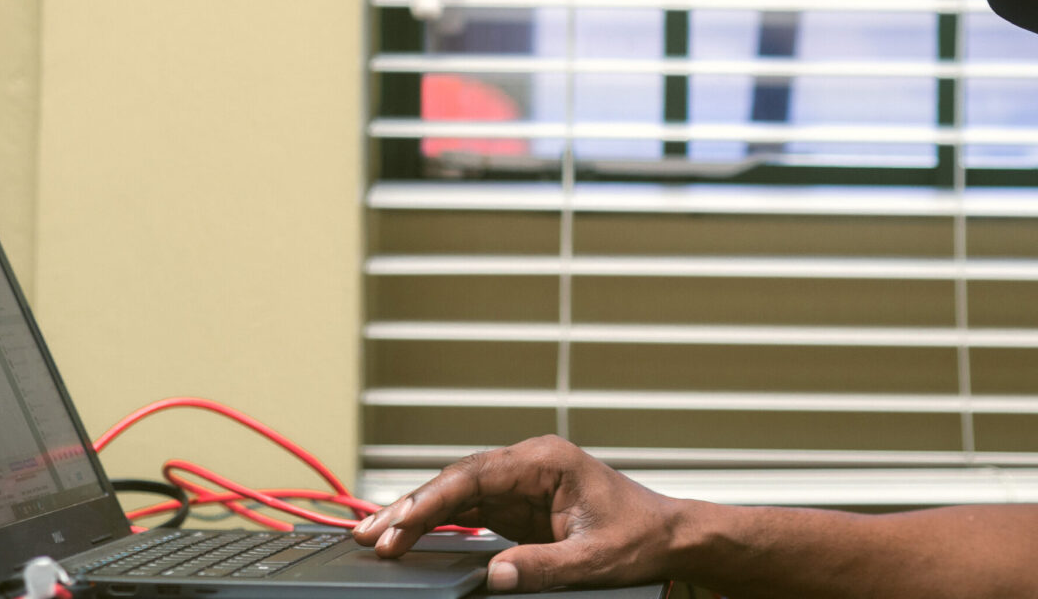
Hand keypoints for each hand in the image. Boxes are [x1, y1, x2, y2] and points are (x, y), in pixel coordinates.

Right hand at [352, 435, 684, 592]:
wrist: (668, 535)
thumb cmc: (639, 537)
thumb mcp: (592, 560)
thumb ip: (541, 566)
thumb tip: (493, 576)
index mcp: (546, 461)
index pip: (474, 474)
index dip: (431, 501)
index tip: (399, 525)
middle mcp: (529, 464)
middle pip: (457, 479)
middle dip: (411, 506)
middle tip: (369, 535)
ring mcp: (522, 483)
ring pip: (458, 494)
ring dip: (419, 515)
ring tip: (376, 537)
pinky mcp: (520, 505)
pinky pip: (470, 510)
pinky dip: (439, 524)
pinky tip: (410, 538)